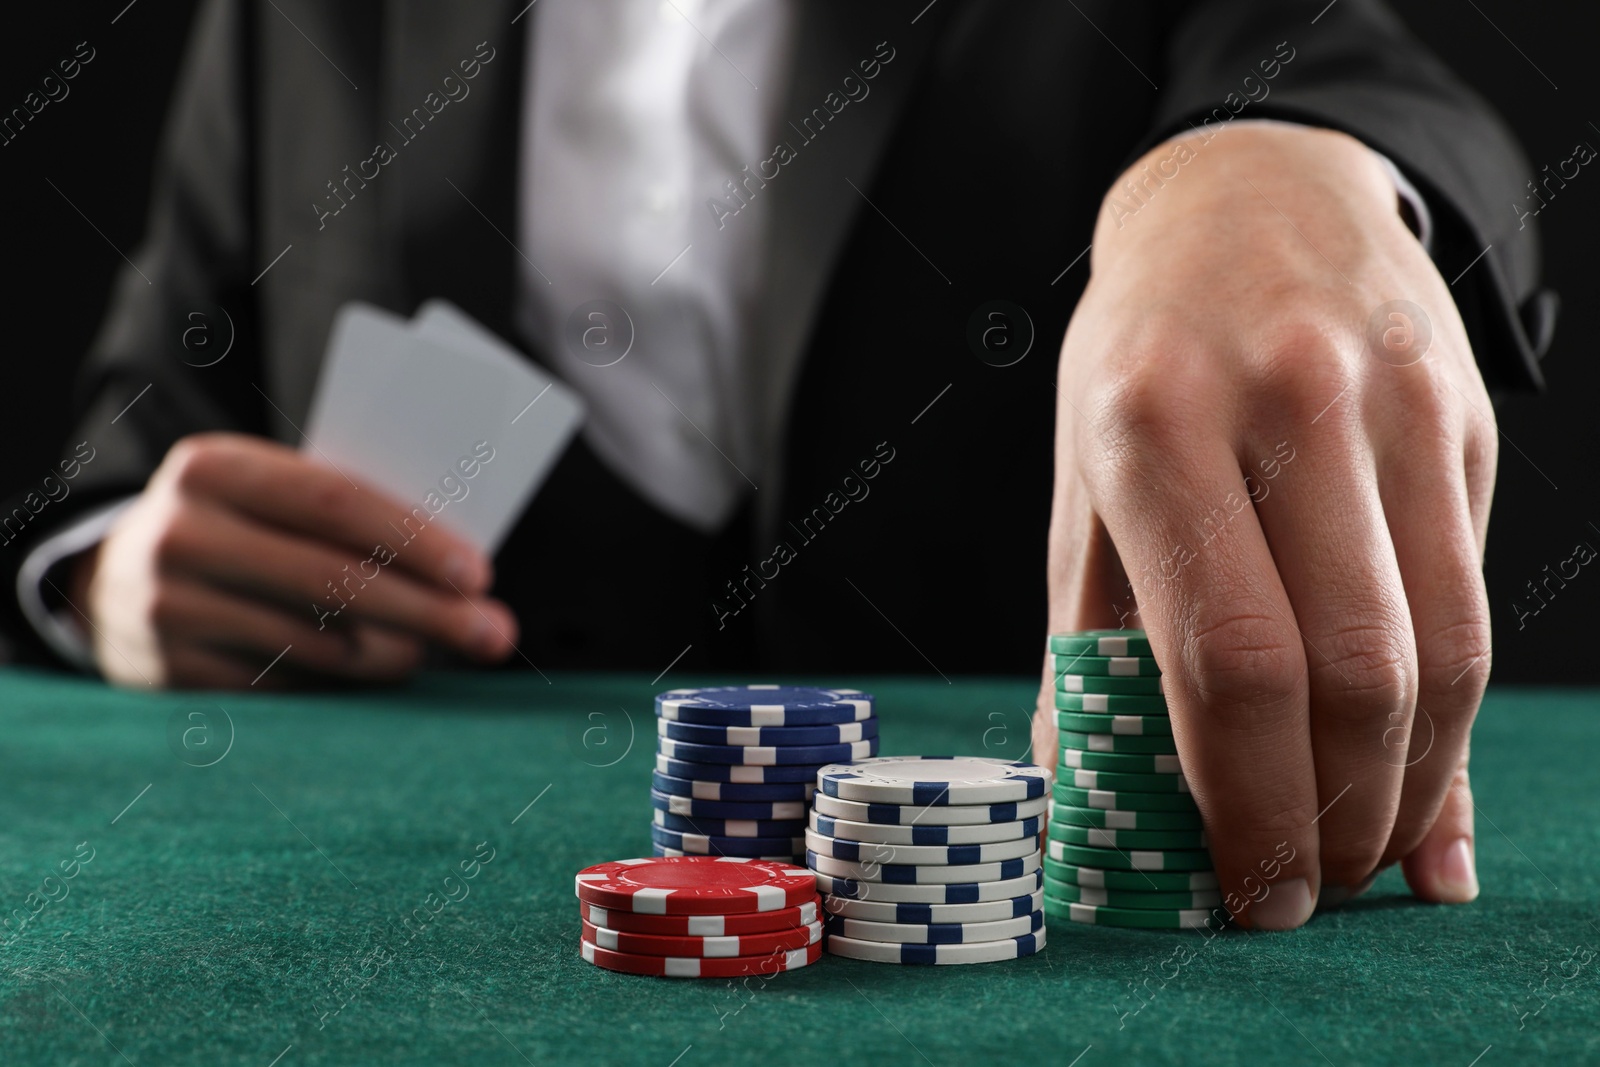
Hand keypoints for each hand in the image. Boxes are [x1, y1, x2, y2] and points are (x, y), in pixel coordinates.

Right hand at [73, 432, 518, 687]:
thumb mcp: (269, 495)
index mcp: (213, 467)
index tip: (480, 573)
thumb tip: (462, 568)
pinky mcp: (171, 674)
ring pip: (318, 643)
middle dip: (429, 611)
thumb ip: (345, 514)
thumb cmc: (239, 528)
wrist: (114, 582)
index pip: (334, 502)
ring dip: (396, 652)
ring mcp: (167, 609)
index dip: (413, 539)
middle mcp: (179, 534)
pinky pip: (287, 685)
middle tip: (494, 633)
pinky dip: (345, 683)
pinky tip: (378, 672)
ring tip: (439, 649)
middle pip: (334, 580)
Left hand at [1032, 125, 1493, 927]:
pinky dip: (1458, 719)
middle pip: (1348, 669)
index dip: (1247, 802)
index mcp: (1151, 426)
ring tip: (1366, 856)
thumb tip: (1096, 815)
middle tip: (1310, 892)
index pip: (1226, 658)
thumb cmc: (1140, 365)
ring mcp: (1392, 402)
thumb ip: (1092, 647)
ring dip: (1410, 788)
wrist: (1245, 199)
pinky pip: (1475, 597)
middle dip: (1336, 817)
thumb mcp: (1084, 482)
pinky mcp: (1464, 415)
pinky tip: (1431, 786)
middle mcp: (1282, 405)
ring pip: (1438, 648)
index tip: (1249, 891)